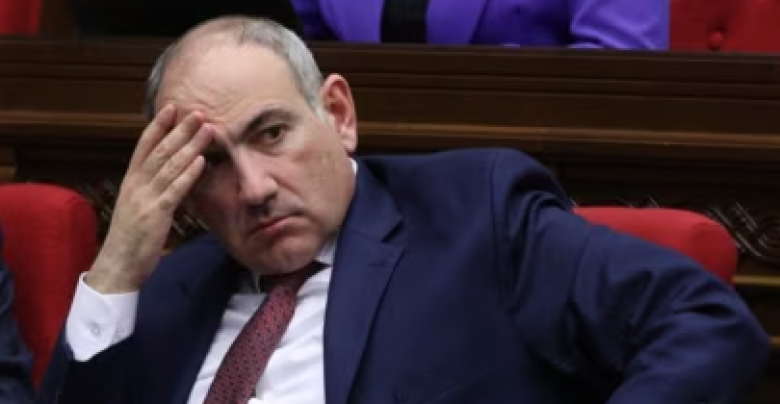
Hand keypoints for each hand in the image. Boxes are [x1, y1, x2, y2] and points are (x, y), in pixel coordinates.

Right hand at [86, 105, 212, 292]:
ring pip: (169, 166)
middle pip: (160, 151)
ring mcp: (145, 199)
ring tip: (207, 129)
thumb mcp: (138, 208)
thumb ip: (152, 190)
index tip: (171, 107)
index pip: (144, 146)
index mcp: (131, 182)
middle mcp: (136, 185)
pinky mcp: (155, 214)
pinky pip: (174, 190)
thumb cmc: (130, 239)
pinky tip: (200, 161)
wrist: (117, 266)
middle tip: (198, 111)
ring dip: (190, 145)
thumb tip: (171, 175)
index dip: (158, 126)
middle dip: (180, 129)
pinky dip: (188, 174)